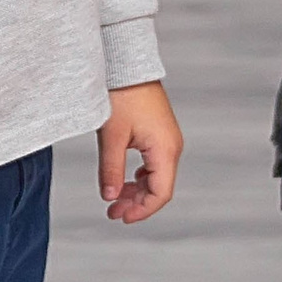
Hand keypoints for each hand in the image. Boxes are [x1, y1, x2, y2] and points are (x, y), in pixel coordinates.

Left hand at [98, 79, 182, 222]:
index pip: (160, 193)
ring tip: (114, 198)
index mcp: (165, 149)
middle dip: (137, 203)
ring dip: (137, 191)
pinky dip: (139, 177)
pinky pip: (154, 163)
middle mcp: (172, 146)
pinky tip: (123, 179)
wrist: (127, 64)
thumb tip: (110, 197)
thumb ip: (111, 171)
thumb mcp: (112, 136)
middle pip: (160, 188)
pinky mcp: (160, 133)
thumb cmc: (121, 95)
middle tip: (111, 212)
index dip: (142, 210)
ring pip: (156, 177)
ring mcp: (167, 139)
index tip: (120, 217)